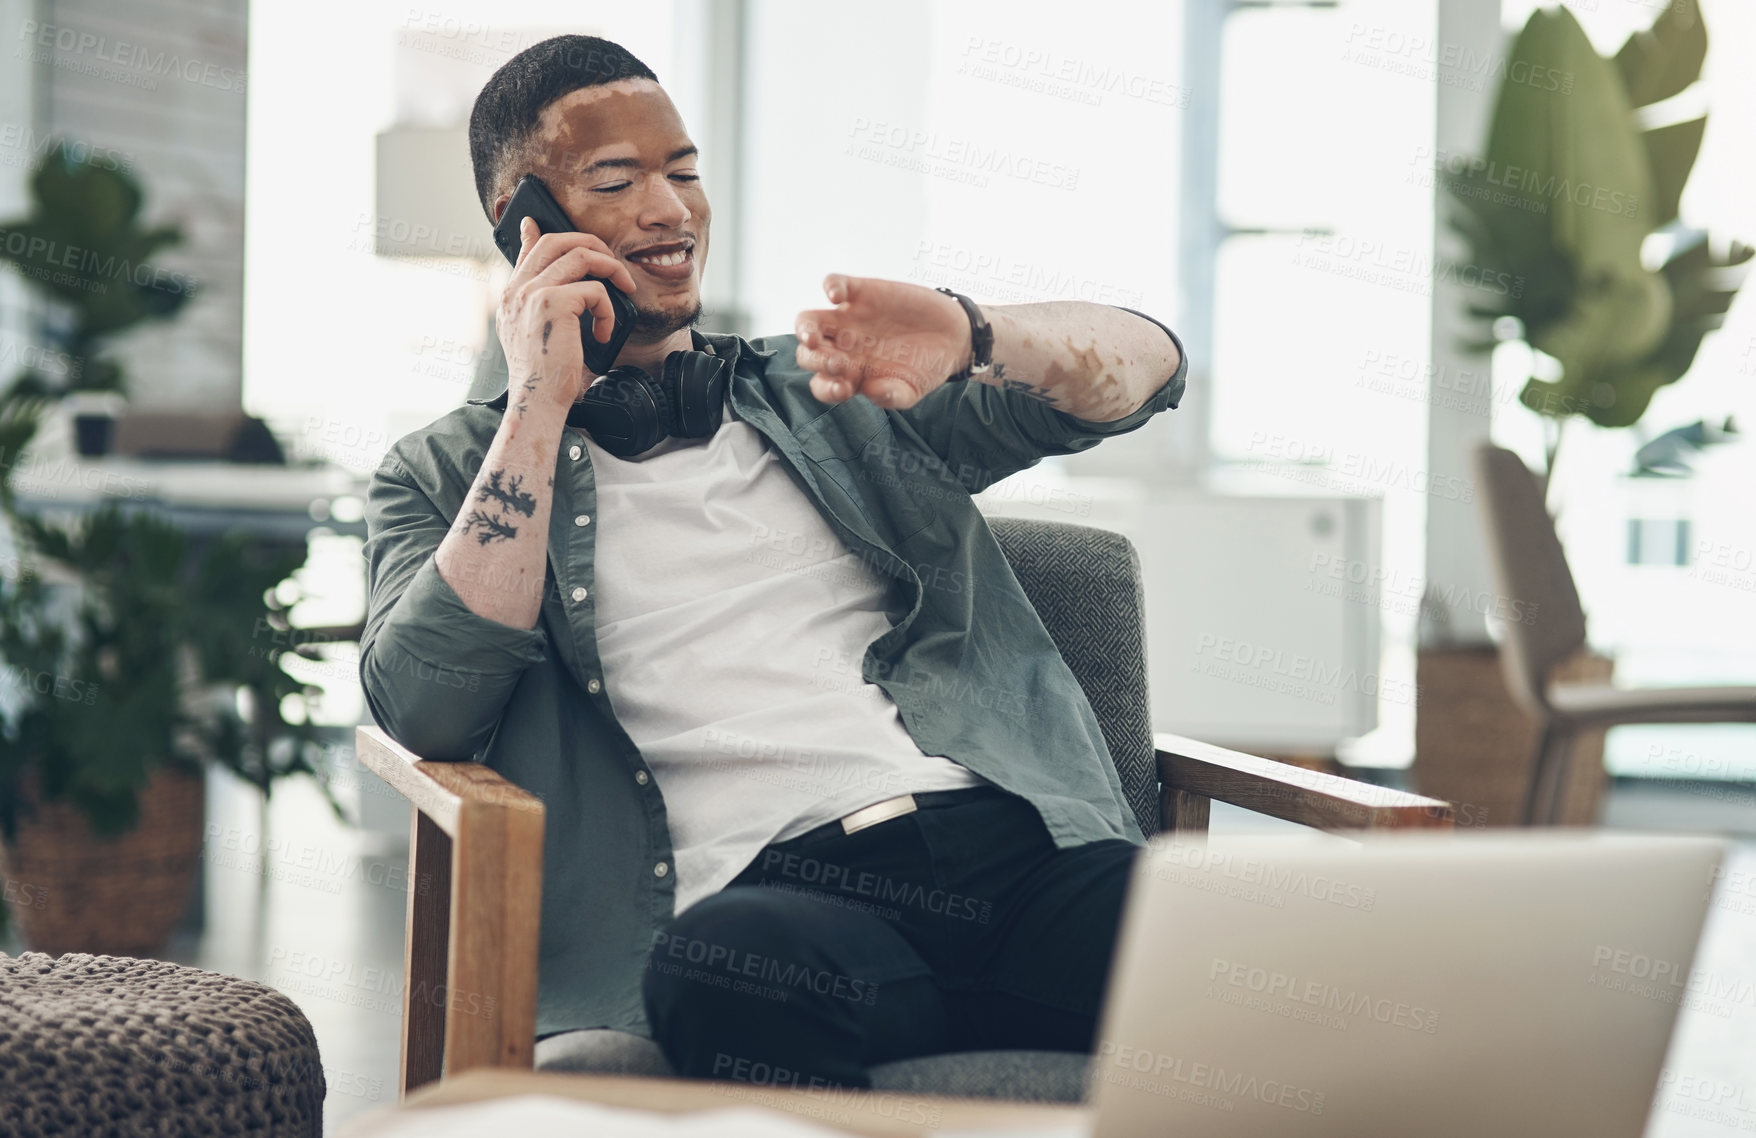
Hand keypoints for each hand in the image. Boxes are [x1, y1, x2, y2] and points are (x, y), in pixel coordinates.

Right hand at [496, 216, 639, 412]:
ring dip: (611, 269)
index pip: (526, 252)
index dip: (533, 233)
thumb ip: (545, 307)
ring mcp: (533, 294)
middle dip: (591, 244)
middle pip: (555, 241)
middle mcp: (517, 290)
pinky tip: (603, 333)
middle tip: (612, 264)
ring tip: (623, 291)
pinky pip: (595, 290)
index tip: (535, 222)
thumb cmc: (545, 377)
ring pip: (580, 255)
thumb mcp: (537, 337)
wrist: (538, 401)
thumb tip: (567, 291)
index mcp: (512, 297)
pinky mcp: (554, 304)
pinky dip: (609, 310)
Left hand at [794, 275, 971, 408]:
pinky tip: (837, 296)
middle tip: (839, 362)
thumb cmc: (927, 367)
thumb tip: (872, 393)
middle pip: (809, 354)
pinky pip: (836, 284)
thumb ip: (892, 396)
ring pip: (809, 321)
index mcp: (850, 374)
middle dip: (816, 361)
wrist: (953, 337)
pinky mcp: (862, 293)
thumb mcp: (912, 390)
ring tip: (814, 337)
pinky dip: (831, 286)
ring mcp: (849, 319)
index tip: (844, 390)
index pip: (823, 385)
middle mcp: (842, 347)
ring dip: (805, 329)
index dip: (827, 389)